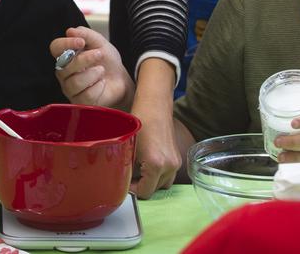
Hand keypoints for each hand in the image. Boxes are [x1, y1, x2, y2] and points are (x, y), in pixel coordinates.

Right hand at [50, 27, 133, 109]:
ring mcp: (71, 89)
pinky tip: (102, 83)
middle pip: (64, 67)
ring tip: (102, 70)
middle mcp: (65, 73)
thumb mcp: (100, 43)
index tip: (81, 42)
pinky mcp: (80, 102)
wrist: (121, 80)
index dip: (65, 44)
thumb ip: (86, 34)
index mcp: (66, 56)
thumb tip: (70, 31)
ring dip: (92, 74)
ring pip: (75, 82)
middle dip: (85, 59)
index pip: (55, 48)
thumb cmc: (107, 61)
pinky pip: (85, 96)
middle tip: (100, 54)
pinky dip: (98, 87)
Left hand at [129, 60, 181, 198]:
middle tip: (129, 175)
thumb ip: (126, 168)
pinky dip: (158, 174)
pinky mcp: (177, 158)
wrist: (154, 106)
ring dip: (151, 182)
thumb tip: (122, 181)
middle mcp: (169, 166)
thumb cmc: (140, 122)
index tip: (125, 182)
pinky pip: (167, 175)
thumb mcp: (128, 148)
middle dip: (141, 185)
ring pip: (162, 184)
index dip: (132, 190)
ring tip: (139, 170)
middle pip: (154, 190)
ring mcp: (175, 163)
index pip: (145, 192)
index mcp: (156, 165)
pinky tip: (147, 163)